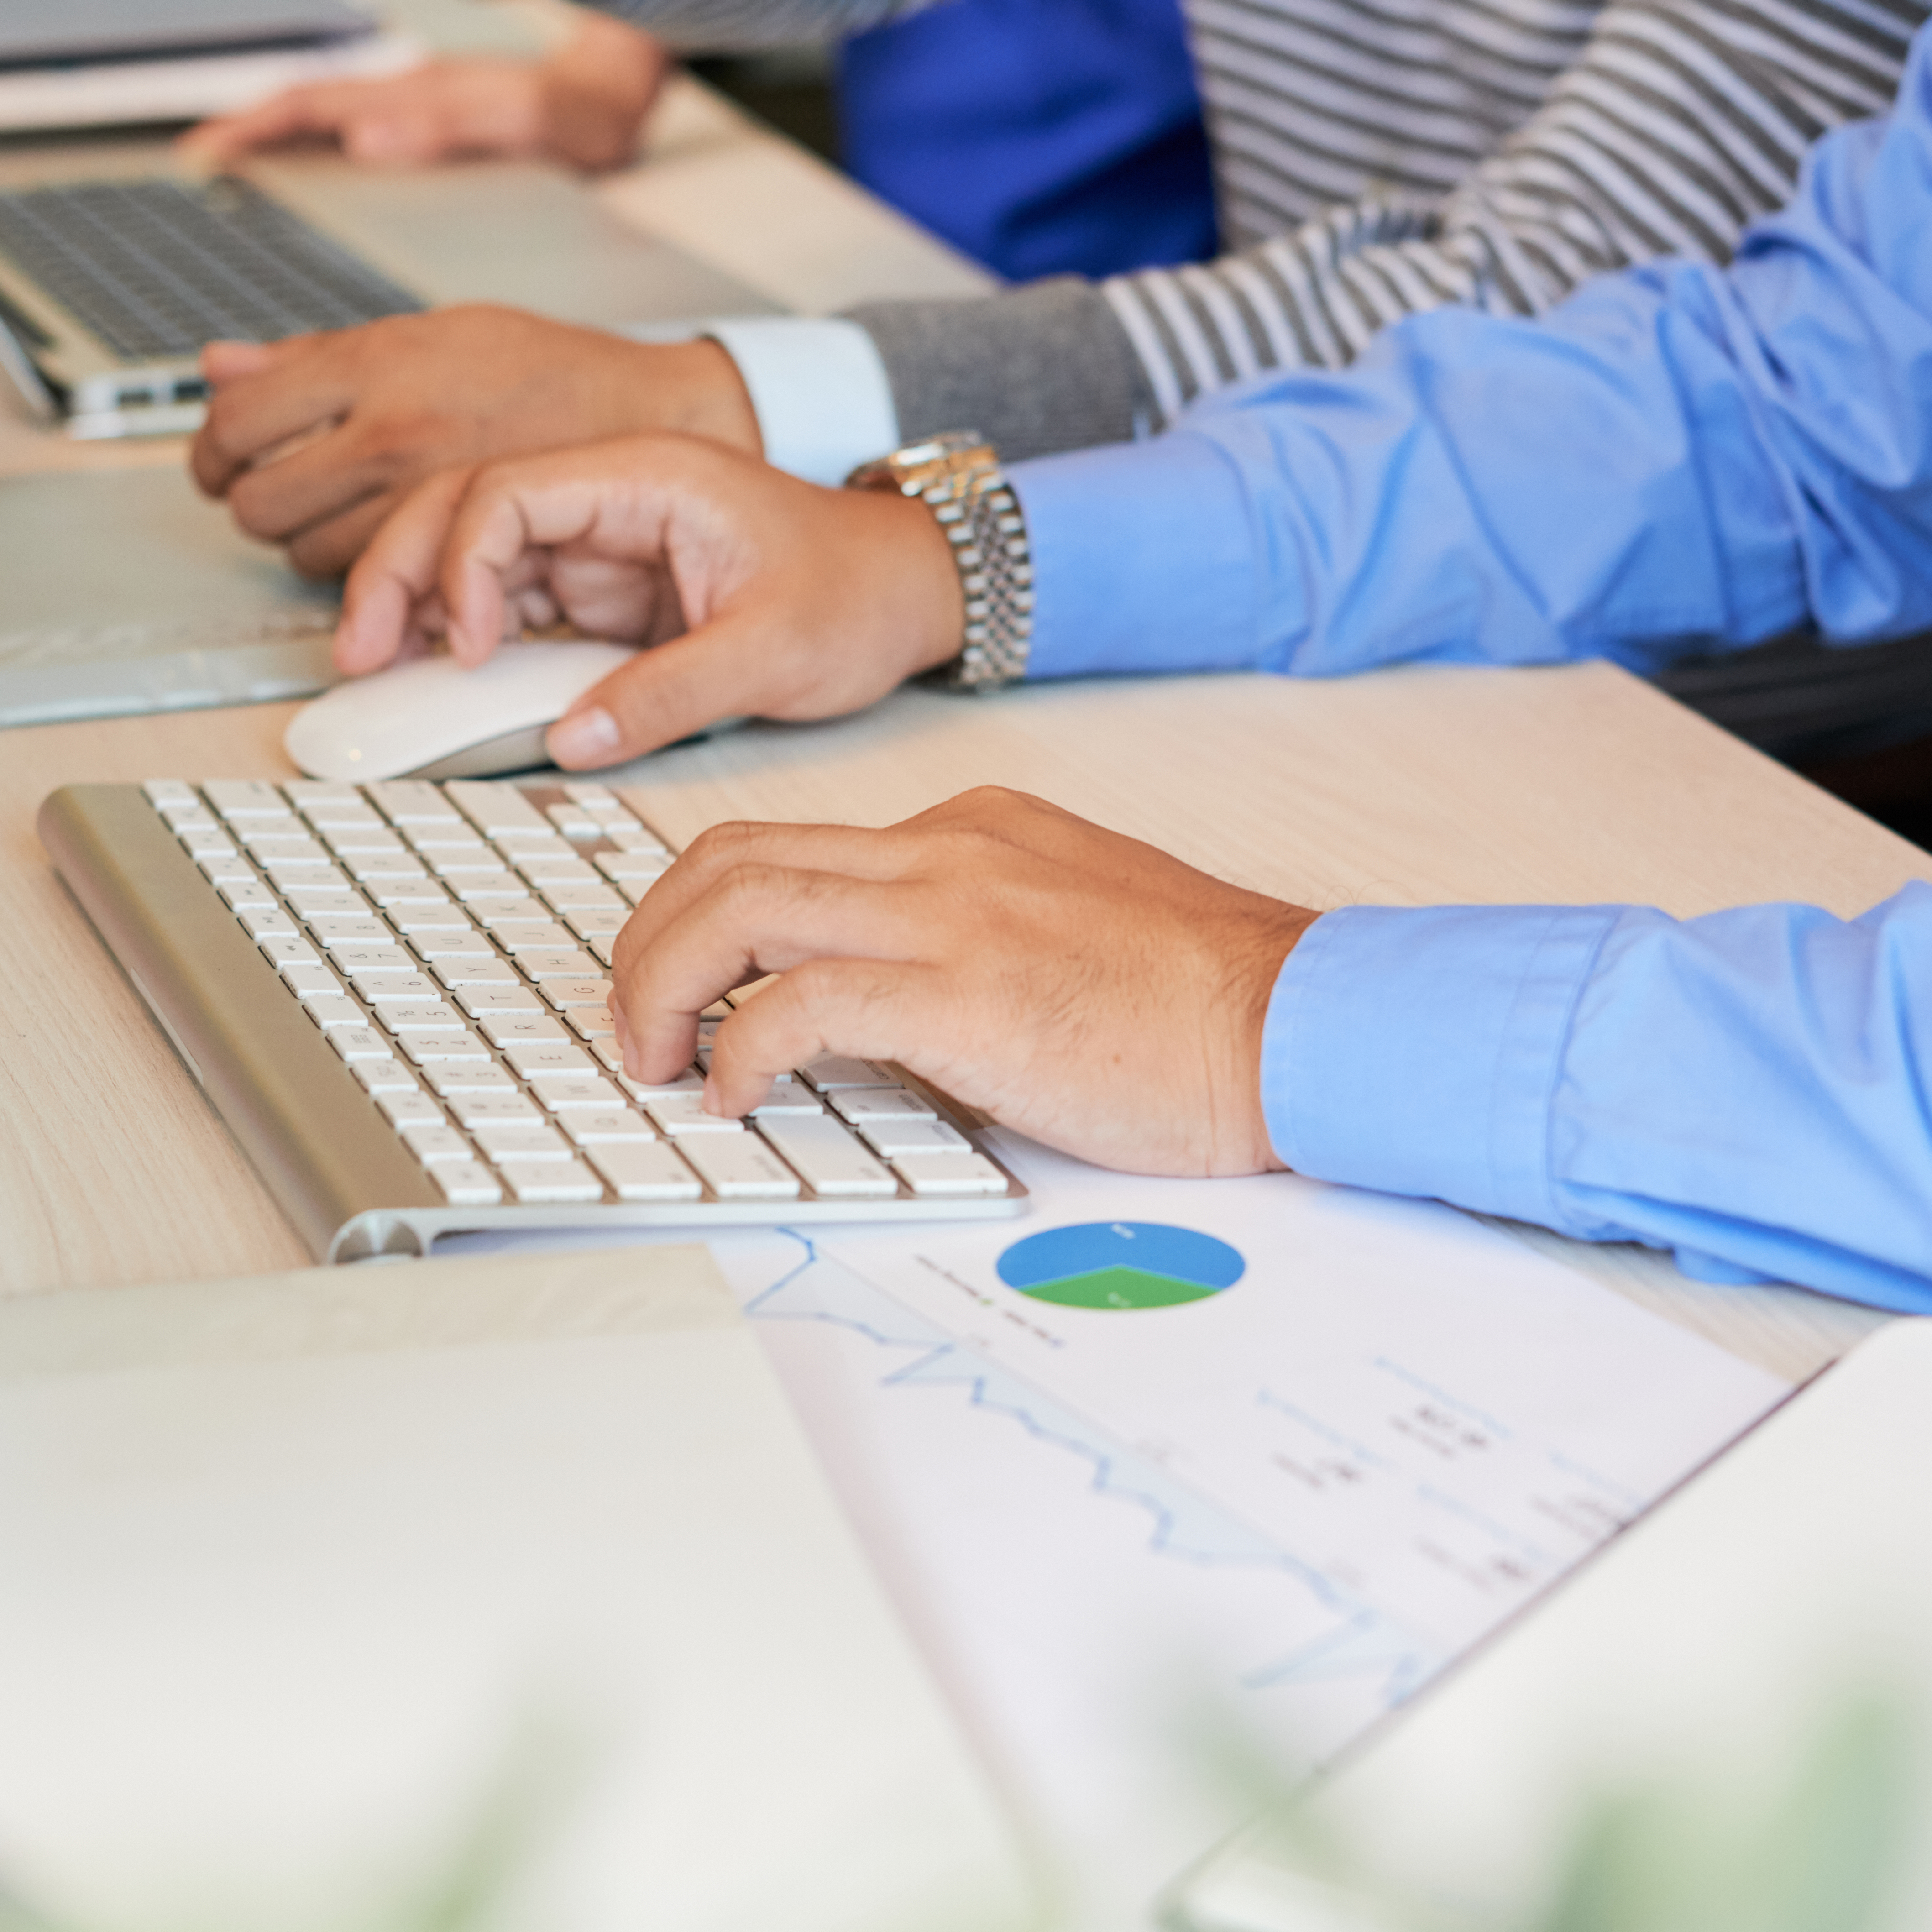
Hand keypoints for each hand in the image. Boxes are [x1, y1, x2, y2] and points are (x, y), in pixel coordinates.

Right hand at [181, 16, 671, 171]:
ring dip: (279, 146)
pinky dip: (323, 156)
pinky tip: (311, 183)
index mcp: (415, 99)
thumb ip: (449, 130)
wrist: (616, 104)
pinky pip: (360, 142)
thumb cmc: (577, 118)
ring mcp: (417, 117)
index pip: (312, 106)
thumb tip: (368, 137)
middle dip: (246, 137)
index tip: (208, 153)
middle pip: (306, 113)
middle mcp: (408, 102)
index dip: (254, 128)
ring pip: (328, 127)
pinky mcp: (433, 135)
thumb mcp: (520, 125)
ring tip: (234, 179)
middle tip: (198, 168)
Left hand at [189, 308, 760, 574]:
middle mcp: (393, 435)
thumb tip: (218, 366)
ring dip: (310, 544)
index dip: (214, 445)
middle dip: (254, 500)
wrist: (648, 422)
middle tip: (273, 491)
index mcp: (381, 367)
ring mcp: (422, 502)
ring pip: (306, 556)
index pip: (240, 417)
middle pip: (259, 499)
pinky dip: (364, 576)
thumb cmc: (547, 374)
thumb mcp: (431, 333)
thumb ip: (317, 356)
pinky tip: (389, 551)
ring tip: (344, 519)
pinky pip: (369, 585)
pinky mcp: (451, 558)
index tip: (221, 454)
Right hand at [334, 433, 962, 767]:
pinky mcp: (603, 594)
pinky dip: (465, 641)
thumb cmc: (855, 591)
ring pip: (473, 558)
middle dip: (400, 574)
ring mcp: (600, 546)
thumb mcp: (773, 650)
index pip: (510, 491)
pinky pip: (512, 608)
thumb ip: (671, 693)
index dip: (465, 563)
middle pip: (464, 508)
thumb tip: (575, 738)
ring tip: (373, 669)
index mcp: (647, 477)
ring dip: (417, 608)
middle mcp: (609, 499)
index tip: (470, 645)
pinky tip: (432, 679)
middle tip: (358, 654)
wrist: (905, 589)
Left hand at [608, 789, 1319, 1177]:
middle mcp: (946, 852)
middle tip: (634, 1023)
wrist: (1297, 1021)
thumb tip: (868, 1010)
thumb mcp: (1059, 932)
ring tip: (658, 1059)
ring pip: (738, 908)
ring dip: (666, 987)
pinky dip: (740, 1053)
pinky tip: (736, 1098)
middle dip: (651, 942)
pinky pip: (798, 1006)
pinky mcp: (967, 994)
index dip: (702, 914)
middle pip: (730, 861)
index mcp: (968, 833)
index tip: (679, 983)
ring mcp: (954, 913)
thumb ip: (961, 945)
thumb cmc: (1197, 1003)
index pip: (787, 848)